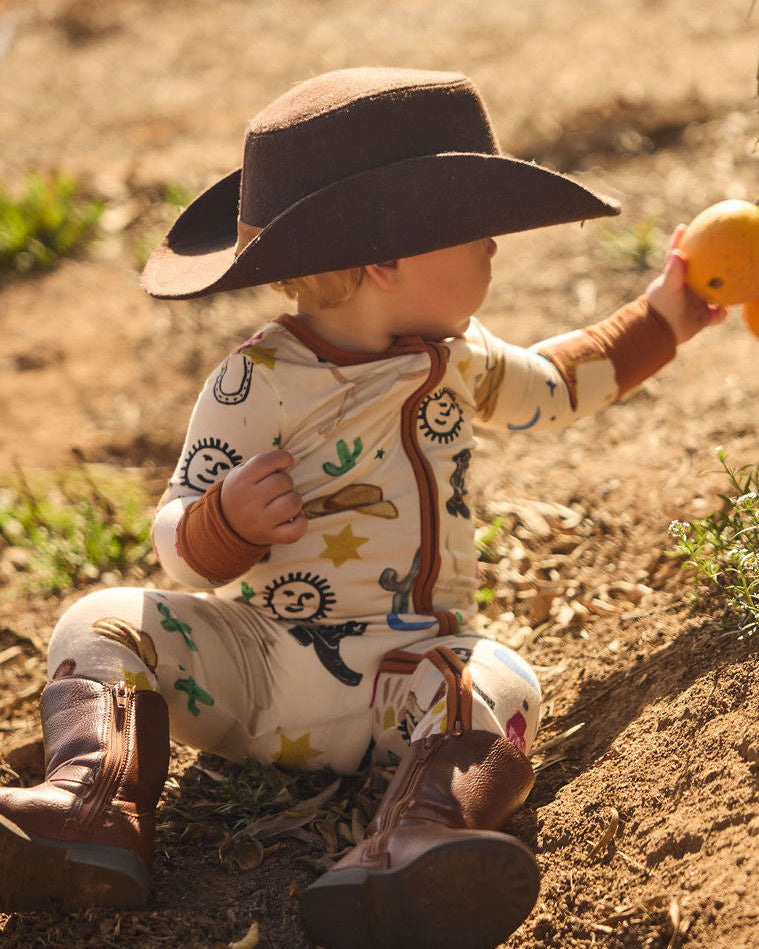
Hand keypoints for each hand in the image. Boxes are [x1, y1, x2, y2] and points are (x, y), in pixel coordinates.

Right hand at [220, 449, 306, 546]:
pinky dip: (301, 521)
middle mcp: (248, 500)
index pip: (267, 461)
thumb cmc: (243, 491)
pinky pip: (297, 529)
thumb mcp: (241, 473)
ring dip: (294, 499)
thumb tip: (289, 462)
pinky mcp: (270, 536)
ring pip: (293, 503)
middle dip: (286, 481)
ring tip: (285, 502)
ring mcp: (259, 521)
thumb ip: (263, 465)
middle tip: (278, 488)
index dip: (283, 457)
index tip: (287, 462)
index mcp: (240, 480)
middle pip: (284, 481)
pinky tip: (293, 517)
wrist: (228, 524)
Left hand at [646, 226, 727, 344]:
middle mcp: (687, 289)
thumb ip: (674, 271)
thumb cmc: (662, 308)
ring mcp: (695, 303)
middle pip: (702, 273)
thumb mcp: (668, 288)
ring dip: (723, 288)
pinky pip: (717, 314)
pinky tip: (726, 310)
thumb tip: (678, 252)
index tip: (683, 227)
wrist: (661, 334)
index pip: (678, 255)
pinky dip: (722, 312)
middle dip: (710, 263)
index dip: (681, 241)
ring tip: (735, 279)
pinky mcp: (702, 318)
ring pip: (714, 293)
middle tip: (722, 249)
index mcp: (676, 278)